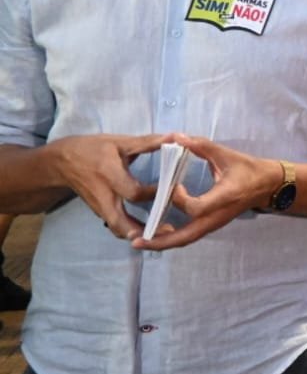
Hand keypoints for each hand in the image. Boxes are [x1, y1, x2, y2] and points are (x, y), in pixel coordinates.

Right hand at [47, 133, 164, 238]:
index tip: (173, 188)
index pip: (132, 192)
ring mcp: (100, 207)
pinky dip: (131, 232)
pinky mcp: (100, 212)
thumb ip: (148, 143)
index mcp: (109, 174)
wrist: (62, 162)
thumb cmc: (93, 149)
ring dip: (138, 235)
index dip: (153, 193)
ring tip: (163, 236)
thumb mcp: (119, 142)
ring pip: (117, 228)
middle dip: (143, 229)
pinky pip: (115, 227)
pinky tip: (150, 233)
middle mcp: (103, 195)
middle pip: (120, 221)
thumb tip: (176, 137)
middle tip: (168, 230)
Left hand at [143, 133, 279, 249]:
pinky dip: (171, 239)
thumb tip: (176, 136)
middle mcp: (217, 216)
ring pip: (186, 240)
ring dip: (163, 243)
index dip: (180, 199)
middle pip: (186, 236)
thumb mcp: (226, 154)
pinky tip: (156, 237)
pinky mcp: (211, 225)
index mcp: (223, 198)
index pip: (196, 208)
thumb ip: (201, 146)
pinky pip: (189, 236)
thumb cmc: (248, 169)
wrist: (267, 186)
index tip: (174, 185)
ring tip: (140, 243)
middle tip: (136, 241)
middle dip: (161, 240)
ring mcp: (214, 223)